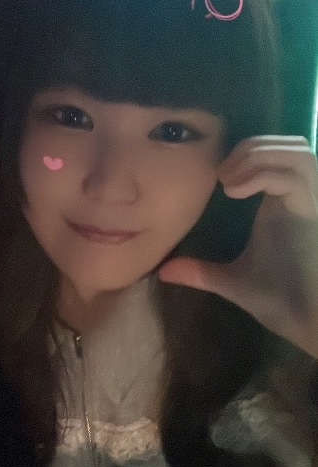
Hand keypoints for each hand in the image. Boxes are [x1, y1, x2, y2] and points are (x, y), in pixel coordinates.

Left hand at [158, 136, 317, 357]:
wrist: (309, 324)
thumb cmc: (282, 301)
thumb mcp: (232, 281)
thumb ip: (201, 272)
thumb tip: (163, 271)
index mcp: (283, 204)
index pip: (274, 153)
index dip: (246, 152)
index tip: (216, 177)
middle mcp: (300, 196)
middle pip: (288, 142)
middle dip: (252, 147)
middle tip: (221, 174)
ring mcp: (312, 202)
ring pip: (298, 150)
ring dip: (260, 156)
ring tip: (229, 182)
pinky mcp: (316, 212)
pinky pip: (298, 174)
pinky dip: (266, 173)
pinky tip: (236, 191)